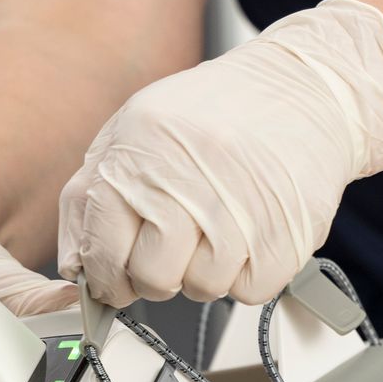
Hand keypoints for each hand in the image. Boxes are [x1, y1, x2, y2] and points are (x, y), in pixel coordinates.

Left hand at [57, 0, 382, 307]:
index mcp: (141, 152)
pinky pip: (250, 291)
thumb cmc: (219, 110)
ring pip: (203, 288)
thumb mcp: (137, 127)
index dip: (107, 274)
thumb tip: (76, 262)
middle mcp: (190, 182)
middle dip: (156, 275)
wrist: (306, 90)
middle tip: (173, 250)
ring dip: (207, 271)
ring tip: (219, 226)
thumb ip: (92, 192)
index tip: (115, 279)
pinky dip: (248, 272)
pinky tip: (250, 231)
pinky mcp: (285, 238)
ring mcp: (241, 212)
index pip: (103, 249)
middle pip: (153, 278)